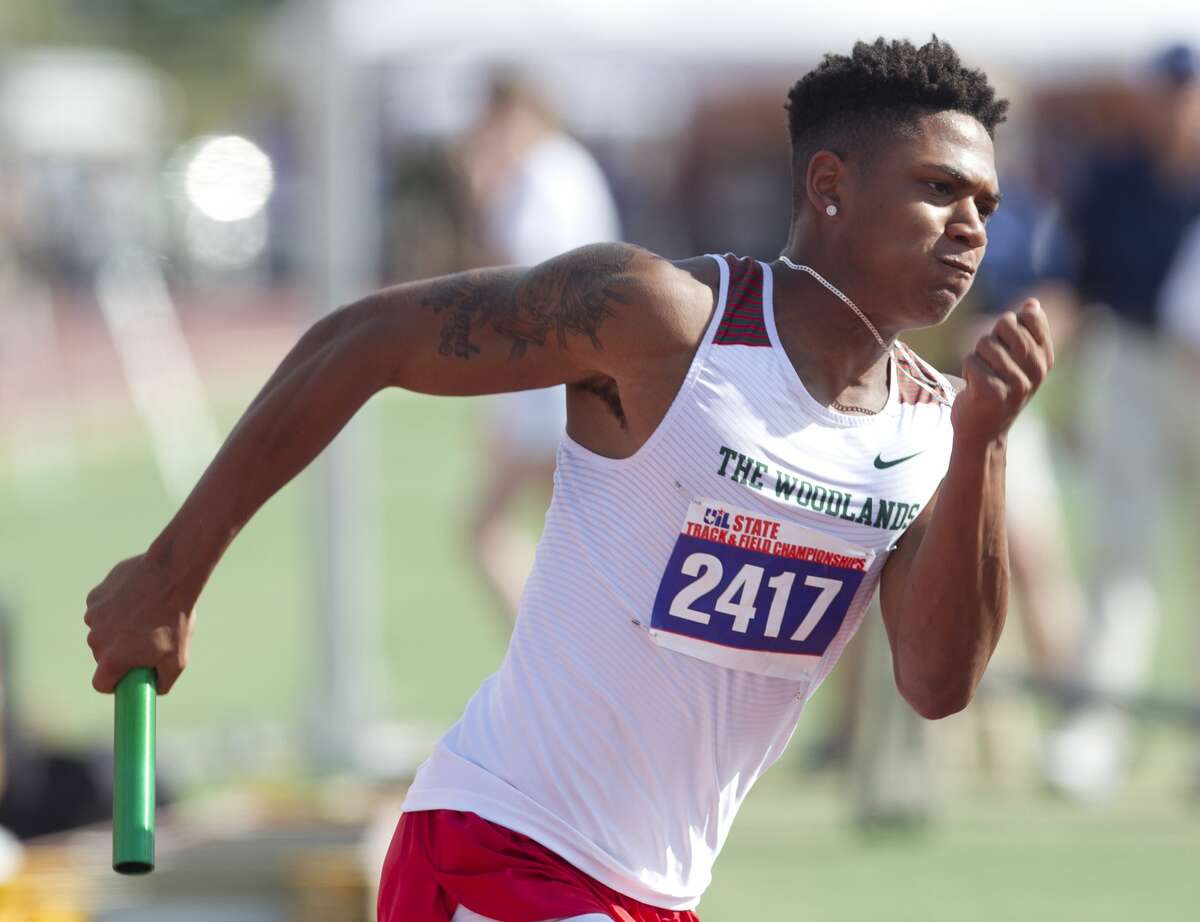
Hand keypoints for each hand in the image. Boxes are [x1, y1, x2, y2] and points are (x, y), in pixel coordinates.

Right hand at [84, 554, 195, 693]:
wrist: (169, 574)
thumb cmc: (174, 618)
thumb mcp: (178, 658)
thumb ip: (164, 681)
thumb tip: (155, 690)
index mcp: (112, 659)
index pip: (101, 684)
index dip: (114, 683)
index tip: (127, 676)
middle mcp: (96, 640)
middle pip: (103, 655)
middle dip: (120, 651)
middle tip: (145, 639)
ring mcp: (93, 616)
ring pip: (102, 631)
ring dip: (118, 628)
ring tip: (144, 615)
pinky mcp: (95, 596)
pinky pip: (102, 609)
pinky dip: (115, 607)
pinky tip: (135, 599)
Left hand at [952, 299, 1053, 444]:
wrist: (984, 434)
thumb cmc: (998, 391)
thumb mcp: (1019, 363)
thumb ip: (1026, 333)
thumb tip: (1032, 303)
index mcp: (1044, 359)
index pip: (1030, 318)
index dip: (1010, 324)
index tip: (1005, 344)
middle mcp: (1035, 371)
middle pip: (1006, 325)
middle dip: (989, 337)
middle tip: (988, 361)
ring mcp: (1016, 383)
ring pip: (985, 344)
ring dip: (976, 357)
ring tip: (981, 376)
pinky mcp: (992, 393)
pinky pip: (971, 361)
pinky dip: (966, 371)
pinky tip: (973, 387)